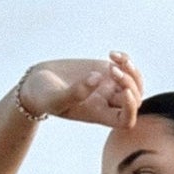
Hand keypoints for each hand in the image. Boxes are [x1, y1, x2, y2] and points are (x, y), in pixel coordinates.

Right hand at [20, 51, 144, 127]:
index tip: (124, 92)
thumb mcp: (55, 98)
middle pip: (135, 99)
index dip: (131, 108)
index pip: (126, 120)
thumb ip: (75, 92)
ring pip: (135, 83)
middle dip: (129, 83)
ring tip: (114, 58)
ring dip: (132, 70)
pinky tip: (111, 53)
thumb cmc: (43, 96)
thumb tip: (98, 78)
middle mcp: (106, 102)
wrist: (38, 82)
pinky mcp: (104, 70)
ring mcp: (107, 86)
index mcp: (97, 114)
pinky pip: (126, 67)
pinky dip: (125, 59)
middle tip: (111, 70)